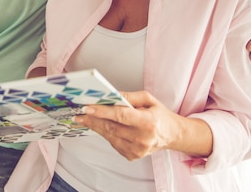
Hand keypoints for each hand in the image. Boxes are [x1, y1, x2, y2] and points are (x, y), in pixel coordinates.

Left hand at [74, 91, 211, 159]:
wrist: (172, 135)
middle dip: (93, 119)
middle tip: (78, 113)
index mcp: (148, 122)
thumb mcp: (148, 99)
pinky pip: (113, 143)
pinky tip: (100, 126)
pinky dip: (105, 133)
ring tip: (84, 118)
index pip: (121, 116)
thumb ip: (129, 96)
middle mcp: (143, 139)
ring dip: (95, 126)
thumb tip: (110, 94)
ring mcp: (137, 150)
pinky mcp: (132, 156)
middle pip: (111, 127)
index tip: (87, 108)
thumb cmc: (159, 115)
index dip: (102, 112)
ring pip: (109, 136)